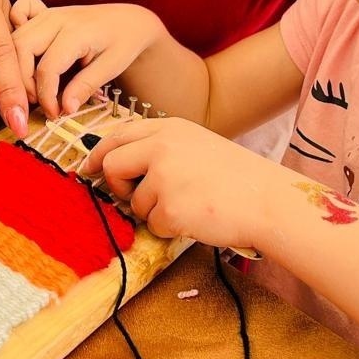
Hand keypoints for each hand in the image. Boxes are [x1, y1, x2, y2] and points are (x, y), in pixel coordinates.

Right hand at [10, 0, 166, 118]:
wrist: (127, 21)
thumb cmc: (123, 43)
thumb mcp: (111, 67)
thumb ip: (86, 86)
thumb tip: (65, 109)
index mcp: (76, 31)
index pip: (47, 68)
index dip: (46, 97)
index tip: (54, 114)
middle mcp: (56, 18)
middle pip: (21, 49)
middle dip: (23, 82)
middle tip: (37, 102)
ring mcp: (46, 14)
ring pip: (14, 38)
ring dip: (16, 67)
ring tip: (32, 89)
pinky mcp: (41, 15)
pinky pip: (16, 19)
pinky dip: (13, 39)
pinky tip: (24, 58)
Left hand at [79, 117, 274, 250]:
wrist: (269, 201)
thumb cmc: (237, 178)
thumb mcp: (197, 145)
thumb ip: (160, 148)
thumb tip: (119, 165)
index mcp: (169, 129)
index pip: (118, 135)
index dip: (99, 153)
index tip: (90, 167)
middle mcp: (162, 148)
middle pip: (112, 165)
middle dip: (116, 185)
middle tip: (131, 197)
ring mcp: (164, 178)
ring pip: (134, 202)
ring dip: (153, 211)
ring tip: (188, 206)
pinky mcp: (169, 209)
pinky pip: (152, 224)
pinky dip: (168, 228)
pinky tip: (194, 219)